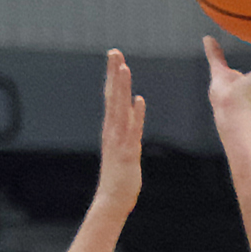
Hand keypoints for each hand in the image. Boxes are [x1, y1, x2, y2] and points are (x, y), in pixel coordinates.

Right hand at [96, 49, 145, 213]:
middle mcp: (112, 130)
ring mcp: (119, 141)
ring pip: (119, 109)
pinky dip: (136, 115)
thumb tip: (135, 103)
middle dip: (114, 74)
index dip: (112, 76)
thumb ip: (130, 122)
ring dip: (122, 88)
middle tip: (114, 51)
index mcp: (111, 128)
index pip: (111, 96)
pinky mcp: (127, 152)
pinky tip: (139, 100)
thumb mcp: (125, 143)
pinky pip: (132, 130)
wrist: (112, 200)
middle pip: (112, 97)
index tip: (114, 56)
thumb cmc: (119, 175)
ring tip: (124, 68)